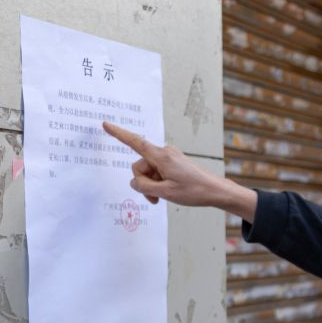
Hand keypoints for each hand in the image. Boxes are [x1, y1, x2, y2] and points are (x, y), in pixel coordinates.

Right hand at [102, 122, 256, 220]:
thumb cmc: (194, 191)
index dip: (119, 134)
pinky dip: (158, 183)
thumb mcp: (164, 192)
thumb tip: (135, 182)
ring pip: (148, 172)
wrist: (215, 191)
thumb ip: (143, 186)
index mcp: (161, 156)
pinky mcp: (173, 163)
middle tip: (155, 198)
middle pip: (140, 166)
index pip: (135, 142)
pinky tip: (168, 192)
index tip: (106, 124)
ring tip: (163, 197)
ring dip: (152, 185)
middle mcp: (164, 153)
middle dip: (143, 183)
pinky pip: (157, 172)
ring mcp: (169, 157)